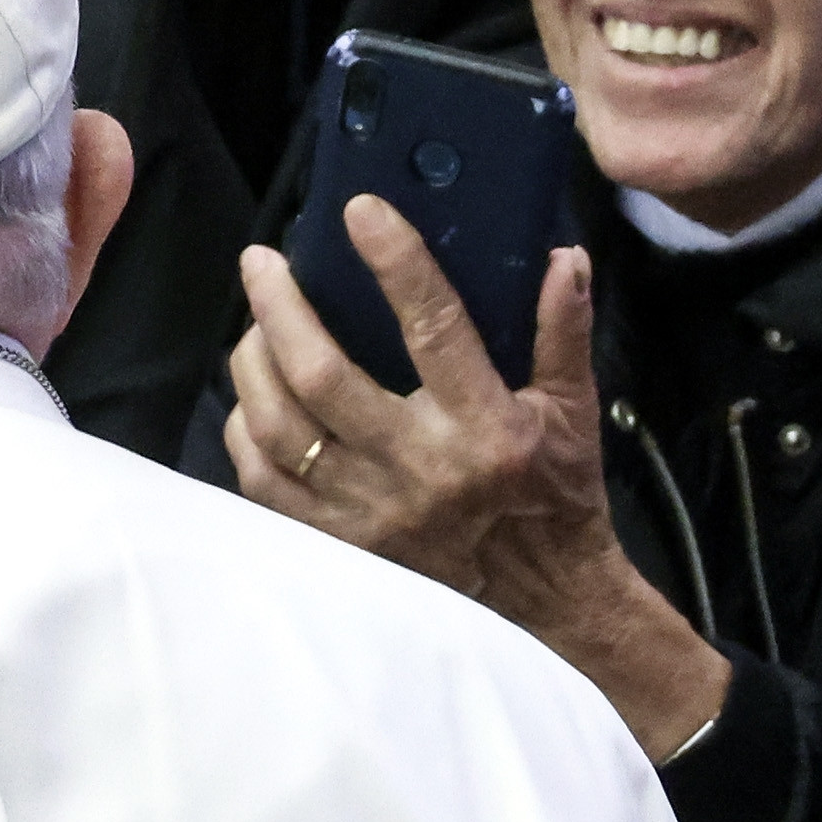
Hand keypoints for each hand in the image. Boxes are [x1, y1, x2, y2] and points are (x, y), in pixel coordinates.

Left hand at [226, 206, 726, 759]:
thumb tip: (560, 255)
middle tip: (261, 259)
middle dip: (279, 306)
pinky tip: (253, 393)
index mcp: (486, 432)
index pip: (432, 327)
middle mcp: (420, 471)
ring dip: (253, 361)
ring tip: (255, 321)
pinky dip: (247, 428)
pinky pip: (263, 480)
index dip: (394, 262)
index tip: (361, 209)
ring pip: (277, 425)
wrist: (546, 612)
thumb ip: (562, 332)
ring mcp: (369, 515)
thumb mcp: (575, 414)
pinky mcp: (337, 547)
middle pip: (320, 374)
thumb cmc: (556, 502)